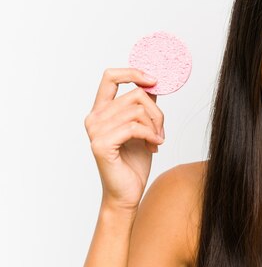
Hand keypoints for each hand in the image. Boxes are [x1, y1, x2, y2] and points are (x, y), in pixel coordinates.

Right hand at [84, 68, 164, 212]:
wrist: (127, 193)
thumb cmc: (134, 162)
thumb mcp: (143, 127)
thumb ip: (144, 106)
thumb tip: (154, 84)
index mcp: (101, 110)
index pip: (110, 77)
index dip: (133, 72)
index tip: (153, 79)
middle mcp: (94, 117)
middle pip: (135, 94)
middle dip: (156, 112)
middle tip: (161, 130)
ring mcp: (95, 130)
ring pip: (137, 110)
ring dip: (155, 126)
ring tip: (157, 140)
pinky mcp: (101, 144)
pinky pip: (134, 127)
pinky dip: (151, 135)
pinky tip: (155, 146)